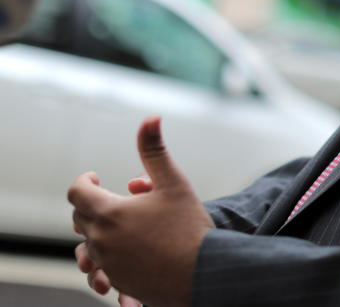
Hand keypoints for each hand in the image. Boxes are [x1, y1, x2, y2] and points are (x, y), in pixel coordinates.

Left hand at [68, 117, 213, 306]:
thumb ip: (155, 151)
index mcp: (109, 212)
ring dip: (98, 231)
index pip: (76, 192)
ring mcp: (106, 264)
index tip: (96, 178)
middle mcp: (100, 240)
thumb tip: (151, 117)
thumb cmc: (189, 226)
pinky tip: (127, 250)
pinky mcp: (116, 281)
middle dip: (93, 204)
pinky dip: (108, 256)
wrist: (202, 273)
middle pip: (79, 217)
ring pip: (88, 244)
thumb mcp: (173, 183)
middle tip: (113, 199)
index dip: (84, 181)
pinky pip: (99, 268)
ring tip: (120, 225)